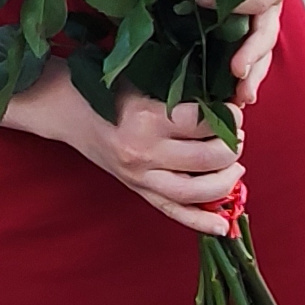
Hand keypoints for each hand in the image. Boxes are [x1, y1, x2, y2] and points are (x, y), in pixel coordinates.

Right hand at [14, 71, 240, 231]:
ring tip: (235, 168)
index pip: (203, 123)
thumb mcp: (145, 79)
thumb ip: (182, 91)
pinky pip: (172, 211)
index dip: (228, 117)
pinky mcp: (137, 190)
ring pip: (194, 192)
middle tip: (237, 138)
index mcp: (147, 118)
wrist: (67, 109)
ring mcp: (139, 177)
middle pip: (205, 159)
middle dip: (231, 149)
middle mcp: (144, 152)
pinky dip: (199, 222)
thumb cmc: (108, 87)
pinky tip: (222, 226)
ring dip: (224, 183)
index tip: (234, 110)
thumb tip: (228, 103)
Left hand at [231, 0, 293, 111]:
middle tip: (238, 75)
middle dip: (255, 52)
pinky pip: (240, 28)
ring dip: (253, 67)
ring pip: (261, 33)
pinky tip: (229, 83)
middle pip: (269, 21)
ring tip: (240, 96)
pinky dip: (238, 56)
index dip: (244, 1)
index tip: (202, 1)